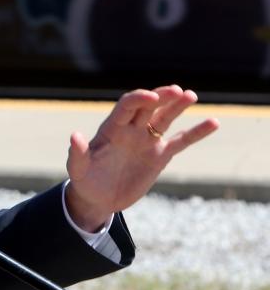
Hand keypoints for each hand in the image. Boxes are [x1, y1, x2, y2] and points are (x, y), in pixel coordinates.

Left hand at [65, 85, 218, 230]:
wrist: (98, 198)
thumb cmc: (85, 180)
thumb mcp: (78, 169)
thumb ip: (77, 153)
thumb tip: (75, 136)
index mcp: (111, 129)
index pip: (126, 107)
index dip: (138, 99)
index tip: (151, 97)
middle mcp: (131, 130)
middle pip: (148, 107)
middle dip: (161, 97)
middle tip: (177, 91)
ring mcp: (147, 141)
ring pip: (165, 119)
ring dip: (177, 107)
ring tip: (191, 95)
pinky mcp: (160, 156)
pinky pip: (181, 141)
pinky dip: (196, 132)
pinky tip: (213, 122)